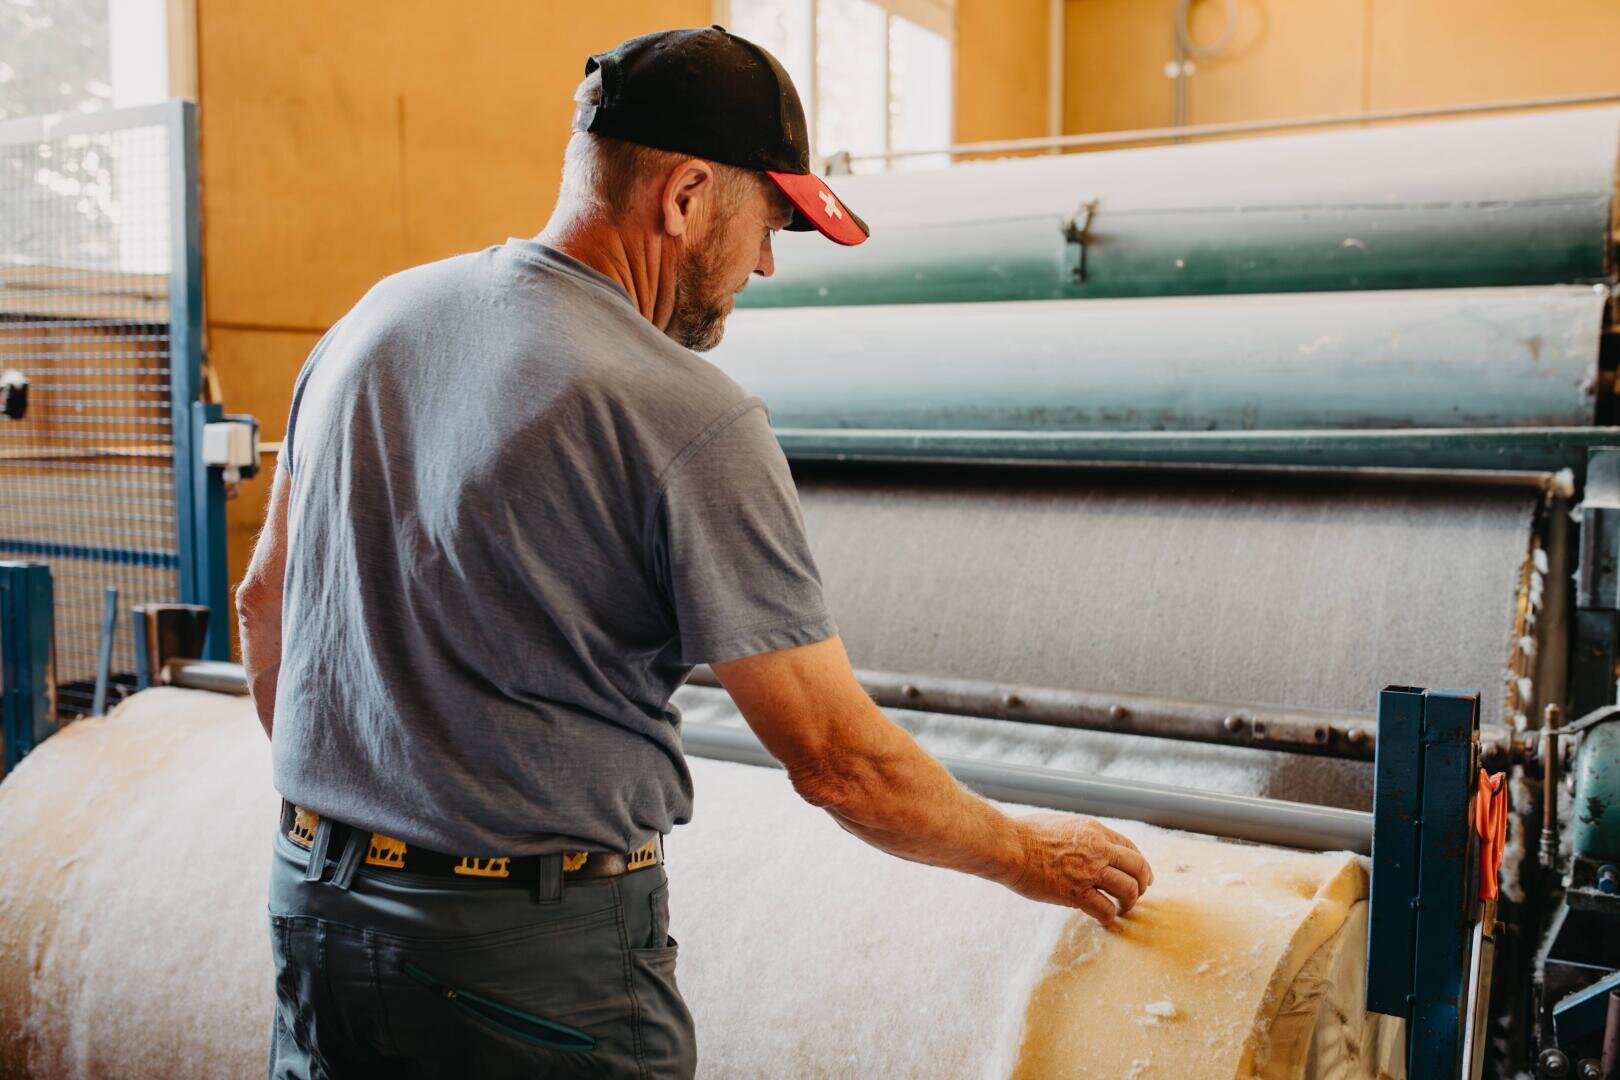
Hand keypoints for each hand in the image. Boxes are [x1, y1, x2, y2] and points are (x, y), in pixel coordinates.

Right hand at [1007, 813, 1153, 923]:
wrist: (1009, 846)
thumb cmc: (1024, 834)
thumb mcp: (1061, 824)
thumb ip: (1079, 836)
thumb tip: (1082, 846)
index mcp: (1094, 831)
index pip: (1130, 848)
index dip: (1139, 865)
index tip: (1140, 876)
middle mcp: (1098, 849)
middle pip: (1138, 867)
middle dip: (1143, 884)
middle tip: (1137, 895)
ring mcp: (1089, 871)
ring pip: (1128, 889)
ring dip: (1129, 903)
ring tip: (1121, 909)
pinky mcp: (1076, 892)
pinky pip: (1105, 909)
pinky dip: (1108, 917)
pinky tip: (1102, 918)